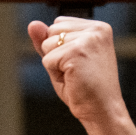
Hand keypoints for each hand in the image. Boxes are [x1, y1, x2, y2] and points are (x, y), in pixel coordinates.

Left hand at [26, 17, 135, 134]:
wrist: (102, 111)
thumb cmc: (86, 88)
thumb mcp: (64, 59)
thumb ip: (48, 40)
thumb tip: (33, 24)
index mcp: (98, 28)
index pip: (59, 23)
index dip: (61, 46)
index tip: (81, 62)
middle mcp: (96, 29)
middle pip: (52, 30)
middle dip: (56, 53)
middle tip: (77, 71)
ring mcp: (88, 39)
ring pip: (47, 44)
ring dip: (55, 63)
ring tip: (76, 75)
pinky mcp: (77, 52)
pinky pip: (48, 59)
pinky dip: (55, 73)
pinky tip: (74, 79)